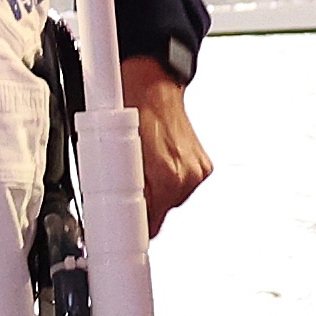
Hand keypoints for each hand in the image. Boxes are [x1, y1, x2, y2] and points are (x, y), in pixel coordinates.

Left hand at [123, 55, 213, 225]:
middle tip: (125, 186)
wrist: (151, 81)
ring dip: (155, 190)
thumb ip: (117, 188)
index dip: (133, 229)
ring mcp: (197, 172)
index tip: (122, 234)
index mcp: (167, 176)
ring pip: (170, 200)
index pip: (150, 225)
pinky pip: (180, 186)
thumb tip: (113, 215)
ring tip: (142, 165)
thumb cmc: (130, 105)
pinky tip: (157, 161)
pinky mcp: (202, 167)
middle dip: (142, 204)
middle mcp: (187, 176)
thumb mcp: (113, 150)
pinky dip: (168, 179)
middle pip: (160, 213)